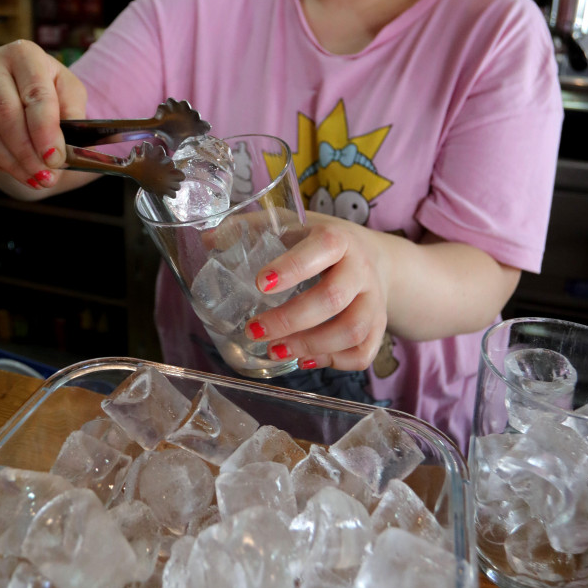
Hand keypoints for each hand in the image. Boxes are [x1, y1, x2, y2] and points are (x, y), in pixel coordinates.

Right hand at [0, 40, 87, 188]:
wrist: (16, 89)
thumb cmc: (46, 90)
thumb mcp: (69, 94)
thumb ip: (72, 115)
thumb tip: (67, 147)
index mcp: (23, 53)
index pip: (35, 94)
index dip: (45, 131)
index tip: (54, 159)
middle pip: (5, 113)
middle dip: (26, 152)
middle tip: (44, 176)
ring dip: (7, 161)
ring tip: (30, 177)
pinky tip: (5, 166)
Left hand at [245, 213, 392, 371]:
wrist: (374, 258)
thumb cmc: (321, 243)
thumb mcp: (293, 225)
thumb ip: (252, 228)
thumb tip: (208, 240)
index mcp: (338, 239)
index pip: (324, 248)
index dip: (293, 267)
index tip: (260, 284)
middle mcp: (361, 269)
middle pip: (333, 298)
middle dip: (290, 319)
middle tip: (254, 330)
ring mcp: (373, 301)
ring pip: (352, 330)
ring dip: (311, 346)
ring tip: (275, 350)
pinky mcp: (378, 326)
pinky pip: (363, 353)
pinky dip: (334, 362)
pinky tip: (306, 359)